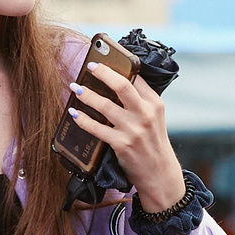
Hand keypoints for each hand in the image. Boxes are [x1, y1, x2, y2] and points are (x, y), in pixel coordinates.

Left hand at [68, 61, 184, 212]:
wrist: (160, 175)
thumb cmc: (153, 145)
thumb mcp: (154, 119)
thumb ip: (140, 102)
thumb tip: (116, 84)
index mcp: (155, 103)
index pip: (136, 77)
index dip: (119, 65)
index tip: (105, 59)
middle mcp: (145, 114)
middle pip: (122, 85)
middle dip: (103, 73)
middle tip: (90, 66)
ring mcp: (134, 129)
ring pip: (105, 105)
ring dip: (87, 94)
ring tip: (76, 88)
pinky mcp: (122, 144)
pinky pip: (97, 128)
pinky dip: (83, 119)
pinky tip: (74, 113)